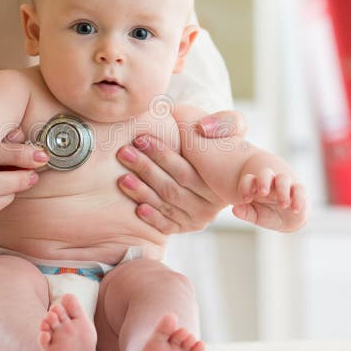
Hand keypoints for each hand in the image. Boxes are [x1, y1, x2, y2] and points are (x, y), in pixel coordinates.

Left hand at [116, 109, 246, 234]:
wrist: (207, 158)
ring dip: (142, 192)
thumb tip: (204, 128)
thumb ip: (225, 122)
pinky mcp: (185, 227)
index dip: (162, 154)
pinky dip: (152, 217)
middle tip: (124, 153)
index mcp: (221, 179)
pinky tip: (137, 209)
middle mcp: (212, 203)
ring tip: (122, 177)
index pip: (186, 170)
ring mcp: (198, 218)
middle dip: (146, 169)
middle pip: (173, 187)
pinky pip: (167, 225)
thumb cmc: (209, 138)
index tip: (140, 139)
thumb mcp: (228, 125)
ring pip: (167, 205)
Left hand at [232, 170, 307, 231]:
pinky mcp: (298, 190)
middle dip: (264, 181)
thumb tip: (234, 209)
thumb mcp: (256, 216)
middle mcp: (270, 182)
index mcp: (256, 186)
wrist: (289, 219)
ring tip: (283, 204)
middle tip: (263, 193)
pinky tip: (295, 209)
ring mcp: (284, 185)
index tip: (246, 199)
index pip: (248, 180)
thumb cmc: (269, 214)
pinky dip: (298, 198)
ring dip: (282, 189)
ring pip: (283, 179)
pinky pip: (300, 189)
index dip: (245, 187)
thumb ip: (246, 212)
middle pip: (266, 174)